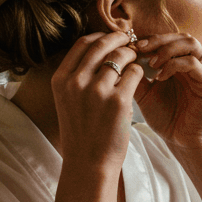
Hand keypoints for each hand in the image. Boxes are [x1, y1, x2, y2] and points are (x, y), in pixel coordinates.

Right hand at [51, 32, 142, 172]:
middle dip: (118, 38)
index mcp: (61, 80)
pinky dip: (139, 71)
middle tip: (129, 39)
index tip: (110, 38)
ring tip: (136, 59)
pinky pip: (134, 73)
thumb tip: (100, 49)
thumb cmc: (81, 133)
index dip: (100, 36)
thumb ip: (77, 76)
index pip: (82, 44)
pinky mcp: (118, 101)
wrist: (88, 165)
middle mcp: (76, 82)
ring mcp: (97, 91)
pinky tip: (140, 77)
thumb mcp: (67, 101)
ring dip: (131, 54)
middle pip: (101, 45)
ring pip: (120, 56)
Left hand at [132, 33, 201, 149]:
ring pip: (190, 43)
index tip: (131, 46)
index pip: (170, 38)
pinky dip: (174, 65)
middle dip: (157, 39)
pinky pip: (193, 63)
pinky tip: (159, 78)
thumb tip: (122, 55)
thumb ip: (137, 74)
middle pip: (181, 35)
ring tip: (151, 64)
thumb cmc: (166, 118)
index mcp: (182, 62)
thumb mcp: (145, 93)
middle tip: (139, 48)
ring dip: (167, 49)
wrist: (182, 142)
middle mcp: (196, 63)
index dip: (151, 38)